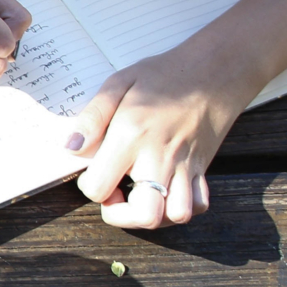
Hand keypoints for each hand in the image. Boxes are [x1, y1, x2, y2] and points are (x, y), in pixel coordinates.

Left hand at [69, 46, 254, 227]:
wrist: (214, 71)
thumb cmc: (164, 75)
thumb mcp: (118, 83)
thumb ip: (92, 117)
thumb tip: (72, 148)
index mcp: (131, 136)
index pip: (100, 187)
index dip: (89, 187)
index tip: (92, 172)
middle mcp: (160, 156)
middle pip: (145, 215)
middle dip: (122, 215)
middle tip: (115, 193)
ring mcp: (185, 166)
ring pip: (175, 215)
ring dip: (153, 215)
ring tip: (139, 194)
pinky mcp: (202, 168)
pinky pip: (198, 204)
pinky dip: (182, 207)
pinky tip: (165, 191)